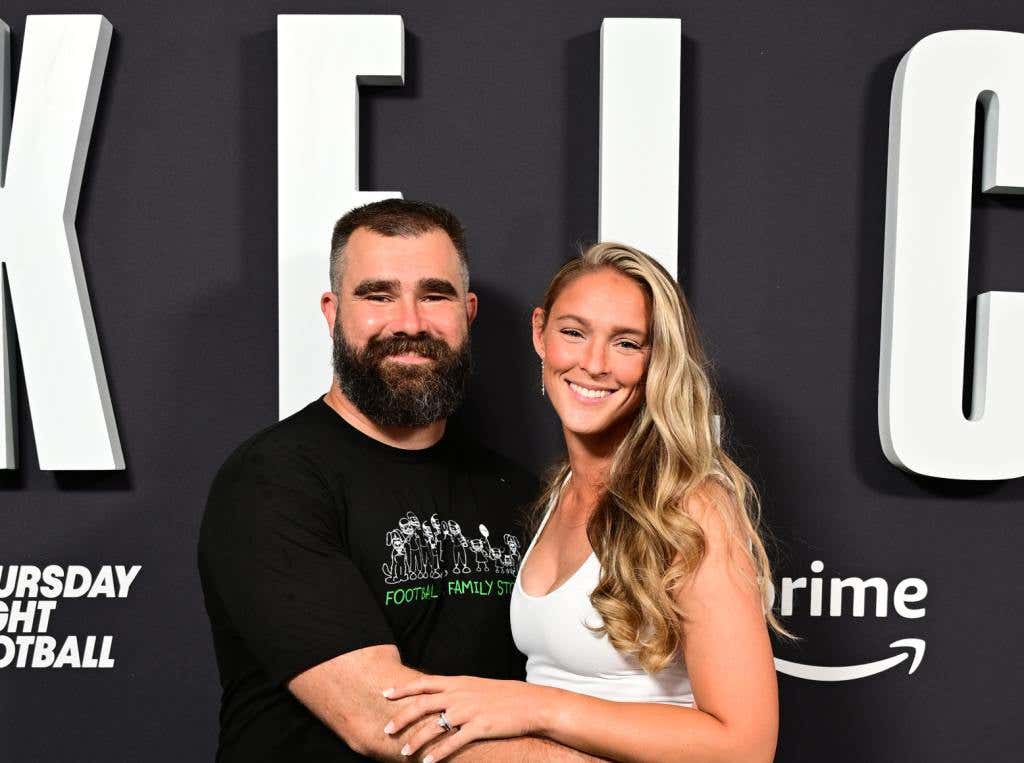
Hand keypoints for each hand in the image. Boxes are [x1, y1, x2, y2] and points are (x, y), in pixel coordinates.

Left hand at [382, 675, 543, 760]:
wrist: (529, 703)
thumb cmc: (503, 696)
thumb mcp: (476, 686)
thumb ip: (456, 690)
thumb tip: (437, 696)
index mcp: (457, 682)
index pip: (424, 683)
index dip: (403, 689)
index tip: (386, 694)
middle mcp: (459, 695)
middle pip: (422, 704)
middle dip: (401, 718)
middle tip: (387, 730)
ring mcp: (468, 711)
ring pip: (433, 726)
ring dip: (416, 740)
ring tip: (404, 752)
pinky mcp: (479, 728)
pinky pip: (453, 742)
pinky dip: (438, 753)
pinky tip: (428, 762)